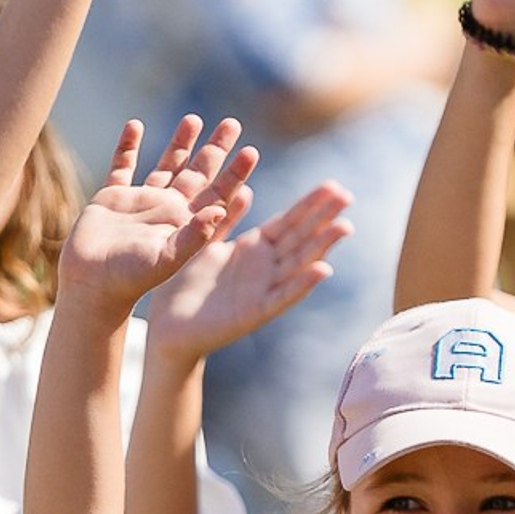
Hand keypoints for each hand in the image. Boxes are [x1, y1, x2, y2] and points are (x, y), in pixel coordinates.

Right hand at [58, 117, 256, 314]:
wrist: (91, 285)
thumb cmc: (130, 278)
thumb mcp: (167, 259)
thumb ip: (194, 236)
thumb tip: (220, 209)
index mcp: (184, 223)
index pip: (216, 193)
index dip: (234, 174)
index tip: (251, 151)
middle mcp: (166, 209)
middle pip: (197, 172)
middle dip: (215, 149)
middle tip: (232, 123)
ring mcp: (139, 202)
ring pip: (165, 165)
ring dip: (179, 143)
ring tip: (193, 119)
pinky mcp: (112, 199)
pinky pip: (121, 167)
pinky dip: (127, 147)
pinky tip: (134, 125)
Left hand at [145, 179, 350, 359]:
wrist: (167, 328)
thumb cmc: (183, 286)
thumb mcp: (205, 243)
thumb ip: (226, 219)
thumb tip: (245, 189)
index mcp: (253, 248)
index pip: (288, 221)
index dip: (310, 204)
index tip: (333, 185)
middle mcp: (264, 267)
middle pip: (299, 238)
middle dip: (323, 218)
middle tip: (347, 196)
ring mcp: (262, 290)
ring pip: (298, 264)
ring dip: (322, 247)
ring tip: (344, 227)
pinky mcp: (254, 313)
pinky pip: (282, 297)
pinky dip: (302, 285)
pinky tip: (322, 270)